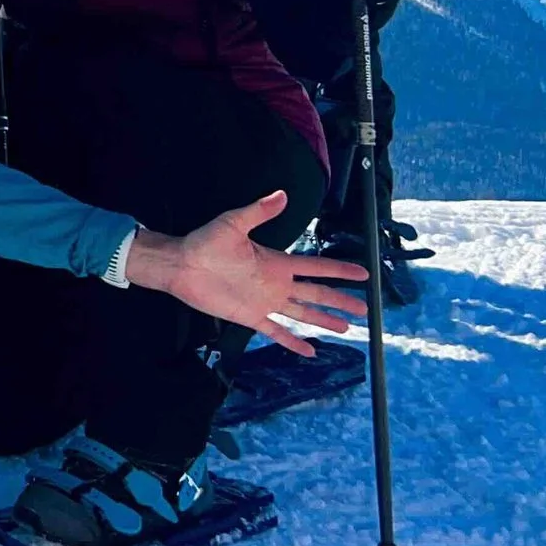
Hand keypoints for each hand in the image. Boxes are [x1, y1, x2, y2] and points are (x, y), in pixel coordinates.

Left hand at [124, 191, 369, 353]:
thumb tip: (282, 194)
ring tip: (345, 328)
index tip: (363, 273)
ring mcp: (264, 301)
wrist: (181, 266)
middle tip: (364, 309)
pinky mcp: (250, 316)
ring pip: (302, 314)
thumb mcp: (233, 223)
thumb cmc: (205, 242)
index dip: (340, 270)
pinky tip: (309, 351)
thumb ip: (258, 211)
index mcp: (276, 262)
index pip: (316, 267)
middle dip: (340, 300)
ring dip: (323, 321)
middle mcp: (275, 283)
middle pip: (316, 293)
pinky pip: (276, 331)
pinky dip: (292, 342)